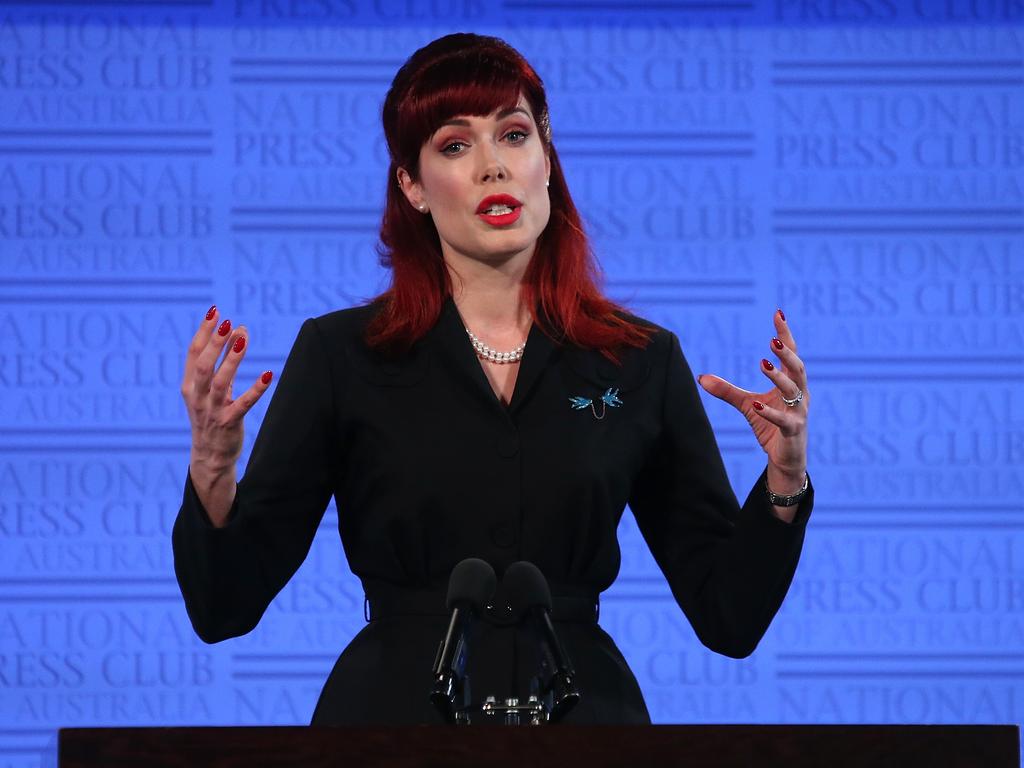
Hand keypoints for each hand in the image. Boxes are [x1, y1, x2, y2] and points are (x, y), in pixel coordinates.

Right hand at [180, 305, 272, 521]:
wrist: (209, 456)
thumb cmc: (211, 416)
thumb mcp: (209, 389)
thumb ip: (221, 362)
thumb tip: (237, 330)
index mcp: (189, 385)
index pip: (193, 353)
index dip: (204, 332)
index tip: (216, 311)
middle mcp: (196, 396)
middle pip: (203, 365)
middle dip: (215, 343)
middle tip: (229, 322)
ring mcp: (211, 411)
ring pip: (220, 382)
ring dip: (232, 360)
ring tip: (243, 339)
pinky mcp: (228, 424)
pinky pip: (242, 405)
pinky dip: (255, 390)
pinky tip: (269, 375)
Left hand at [697, 309, 807, 486]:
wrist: (784, 458)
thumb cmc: (770, 426)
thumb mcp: (747, 404)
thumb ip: (727, 390)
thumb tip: (701, 377)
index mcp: (791, 384)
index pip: (790, 354)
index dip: (785, 334)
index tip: (778, 314)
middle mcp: (799, 395)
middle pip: (798, 368)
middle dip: (786, 354)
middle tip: (772, 340)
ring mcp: (799, 413)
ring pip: (794, 391)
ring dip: (779, 377)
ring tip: (763, 363)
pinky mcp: (793, 431)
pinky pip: (785, 420)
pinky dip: (770, 413)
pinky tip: (757, 405)